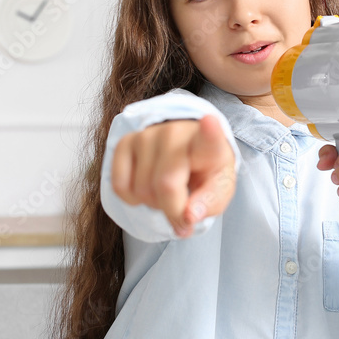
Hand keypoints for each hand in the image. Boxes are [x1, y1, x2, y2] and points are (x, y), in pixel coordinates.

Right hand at [111, 115, 236, 237]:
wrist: (187, 154)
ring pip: (142, 190)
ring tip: (167, 191)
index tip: (210, 122)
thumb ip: (208, 205)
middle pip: (166, 184)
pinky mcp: (126, 142)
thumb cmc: (204, 173)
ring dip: (154, 204)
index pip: (209, 137)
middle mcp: (176, 133)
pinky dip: (133, 199)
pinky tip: (147, 187)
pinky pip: (120, 186)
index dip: (210, 131)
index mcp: (209, 144)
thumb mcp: (218, 191)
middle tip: (183, 206)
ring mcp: (147, 135)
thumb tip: (188, 217)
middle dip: (172, 209)